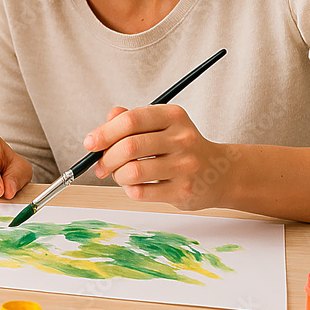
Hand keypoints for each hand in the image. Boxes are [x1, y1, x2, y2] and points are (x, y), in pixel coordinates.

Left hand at [83, 105, 230, 209]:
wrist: (220, 173)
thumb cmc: (181, 147)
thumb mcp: (162, 124)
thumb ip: (132, 120)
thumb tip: (105, 123)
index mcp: (173, 116)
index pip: (131, 120)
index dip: (104, 132)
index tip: (90, 143)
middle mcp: (182, 138)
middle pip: (129, 147)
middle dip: (106, 158)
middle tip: (100, 166)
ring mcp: (185, 166)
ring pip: (132, 172)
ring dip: (117, 176)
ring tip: (120, 175)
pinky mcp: (184, 191)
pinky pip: (141, 192)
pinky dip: (129, 190)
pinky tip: (135, 186)